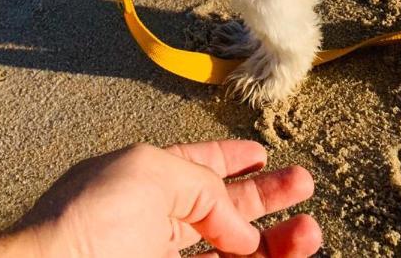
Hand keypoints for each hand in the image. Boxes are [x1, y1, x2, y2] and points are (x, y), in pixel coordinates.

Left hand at [22, 140, 320, 257]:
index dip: (229, 160)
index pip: (196, 167)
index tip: (259, 154)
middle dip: (266, 199)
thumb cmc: (89, 218)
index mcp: (146, 183)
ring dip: (277, 244)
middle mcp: (159, 225)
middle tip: (303, 186)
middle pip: (224, 212)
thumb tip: (240, 231)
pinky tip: (287, 257)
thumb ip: (202, 187)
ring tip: (311, 232)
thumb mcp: (150, 172)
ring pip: (234, 255)